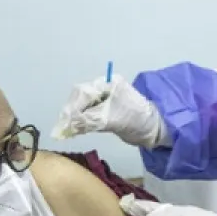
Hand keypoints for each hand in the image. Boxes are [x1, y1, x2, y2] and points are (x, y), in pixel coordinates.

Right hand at [52, 77, 169, 148]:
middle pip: (79, 98)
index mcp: (108, 84)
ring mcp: (104, 99)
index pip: (83, 93)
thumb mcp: (114, 119)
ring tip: (65, 131)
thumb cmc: (137, 120)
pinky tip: (73, 130)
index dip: (72, 108)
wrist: (154, 129)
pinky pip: (86, 114)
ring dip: (73, 118)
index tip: (64, 123)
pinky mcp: (104, 111)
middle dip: (70, 113)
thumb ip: (91, 120)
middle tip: (61, 129)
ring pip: (81, 106)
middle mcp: (104, 88)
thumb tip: (69, 126)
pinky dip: (79, 122)